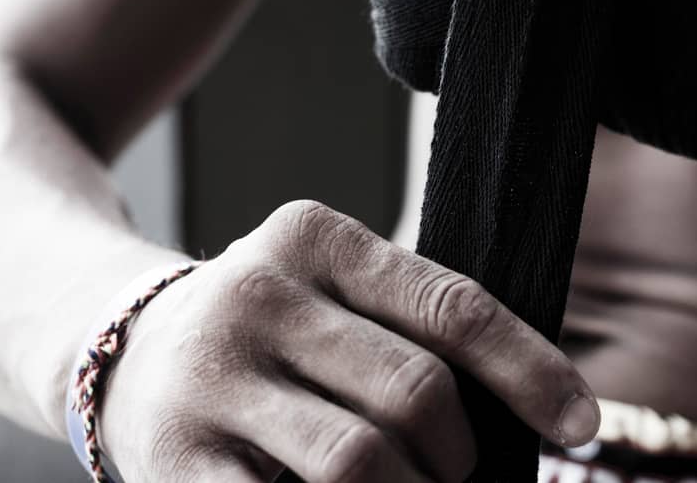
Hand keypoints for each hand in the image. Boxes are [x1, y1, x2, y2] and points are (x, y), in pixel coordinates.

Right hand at [96, 201, 599, 481]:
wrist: (117, 353)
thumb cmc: (272, 335)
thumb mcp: (334, 296)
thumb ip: (416, 334)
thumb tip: (543, 416)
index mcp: (315, 237)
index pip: (450, 304)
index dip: (530, 371)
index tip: (580, 426)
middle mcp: (258, 293)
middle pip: (414, 393)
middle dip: (461, 456)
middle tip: (461, 478)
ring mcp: (211, 379)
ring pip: (360, 461)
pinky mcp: (175, 460)